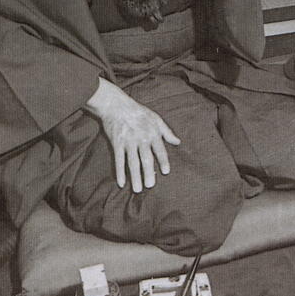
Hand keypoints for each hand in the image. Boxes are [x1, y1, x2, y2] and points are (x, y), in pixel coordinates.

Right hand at [85, 78, 180, 192]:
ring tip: (138, 190)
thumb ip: (167, 132)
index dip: (163, 161)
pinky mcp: (117, 143)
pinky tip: (122, 183)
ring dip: (135, 177)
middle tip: (150, 186)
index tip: (166, 172)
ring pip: (133, 162)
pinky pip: (119, 160)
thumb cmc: (138, 112)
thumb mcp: (156, 119)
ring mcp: (128, 142)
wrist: (116, 105)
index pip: (160, 150)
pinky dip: (120, 172)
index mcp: (152, 133)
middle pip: (146, 159)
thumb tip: (178, 142)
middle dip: (148, 173)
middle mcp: (141, 139)